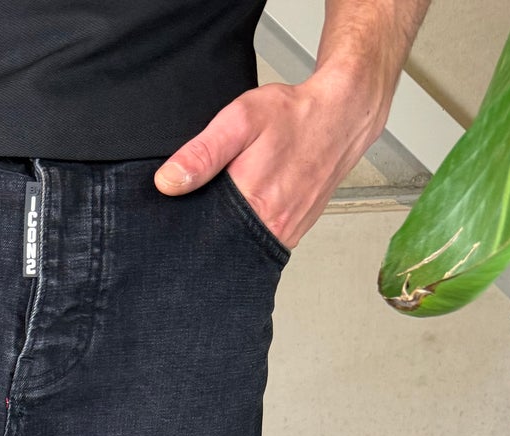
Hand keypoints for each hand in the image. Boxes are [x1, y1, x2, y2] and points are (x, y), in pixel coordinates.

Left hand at [154, 63, 391, 248]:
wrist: (342, 116)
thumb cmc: (294, 115)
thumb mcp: (241, 120)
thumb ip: (202, 153)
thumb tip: (167, 182)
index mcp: (253, 203)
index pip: (203, 233)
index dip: (186, 226)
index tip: (176, 216)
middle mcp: (272, 227)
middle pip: (222, 244)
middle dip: (205, 230)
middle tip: (200, 205)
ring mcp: (286, 233)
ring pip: (242, 246)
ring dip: (228, 231)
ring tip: (223, 206)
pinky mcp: (294, 232)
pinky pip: (262, 241)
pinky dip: (248, 230)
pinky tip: (245, 210)